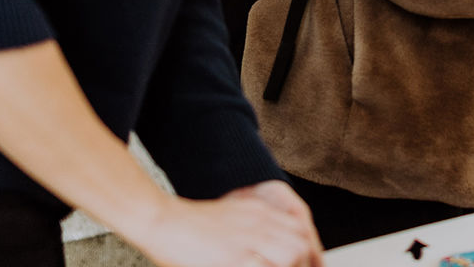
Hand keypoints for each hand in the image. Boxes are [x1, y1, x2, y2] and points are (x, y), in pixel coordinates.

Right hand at [131, 188, 323, 266]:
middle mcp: (258, 222)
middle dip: (305, 262)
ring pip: (291, 253)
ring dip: (291, 264)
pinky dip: (266, 266)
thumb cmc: (190, 225)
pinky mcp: (234, 257)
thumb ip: (252, 230)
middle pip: (300, 243)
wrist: (162, 220)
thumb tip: (264, 252)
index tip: (310, 264)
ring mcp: (247, 239)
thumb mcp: (231, 217)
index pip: (300, 229)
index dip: (309, 251)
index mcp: (258, 212)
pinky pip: (262, 264)